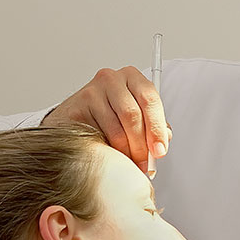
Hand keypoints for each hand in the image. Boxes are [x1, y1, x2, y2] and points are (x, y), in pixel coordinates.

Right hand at [43, 67, 170, 172]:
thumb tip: (164, 138)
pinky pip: (97, 136)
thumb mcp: (136, 113)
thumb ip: (152, 124)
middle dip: (141, 144)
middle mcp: (112, 79)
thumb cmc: (110, 114)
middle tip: (144, 162)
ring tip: (128, 161)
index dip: (157, 128)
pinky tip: (110, 155)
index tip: (159, 151)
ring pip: (116, 129)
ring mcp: (91, 92)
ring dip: (125, 151)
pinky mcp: (77, 108)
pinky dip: (107, 150)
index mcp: (132, 77)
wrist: (76, 116)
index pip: (150, 100)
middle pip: (132, 115)